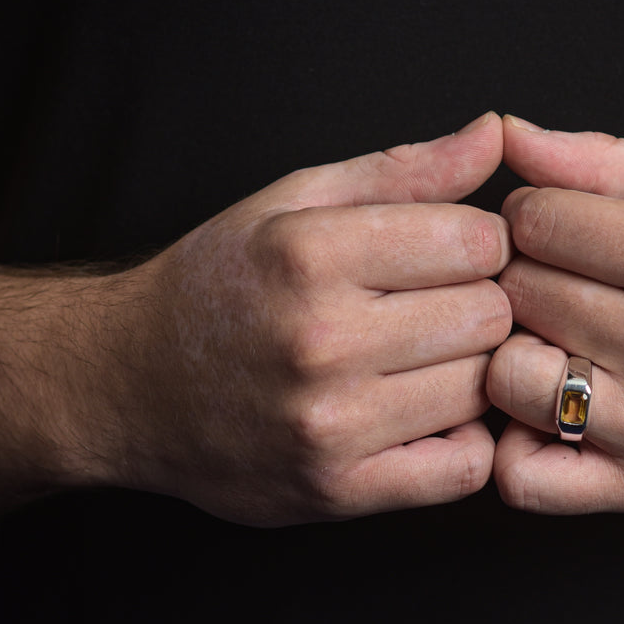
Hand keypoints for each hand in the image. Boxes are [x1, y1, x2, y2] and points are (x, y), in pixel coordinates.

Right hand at [98, 112, 511, 524]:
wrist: (128, 386)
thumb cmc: (219, 287)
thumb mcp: (295, 204)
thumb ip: (403, 171)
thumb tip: (495, 132)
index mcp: (309, 254)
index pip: (479, 240)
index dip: (479, 243)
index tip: (449, 255)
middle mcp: (319, 340)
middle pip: (490, 316)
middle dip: (477, 305)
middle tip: (435, 310)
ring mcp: (329, 424)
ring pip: (483, 388)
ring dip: (469, 373)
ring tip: (423, 361)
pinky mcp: (337, 490)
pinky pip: (465, 468)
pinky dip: (465, 443)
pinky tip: (429, 418)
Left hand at [487, 116, 623, 515]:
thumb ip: (606, 160)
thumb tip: (508, 134)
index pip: (535, 220)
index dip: (529, 217)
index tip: (553, 231)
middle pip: (517, 294)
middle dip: (521, 280)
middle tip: (556, 287)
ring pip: (507, 379)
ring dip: (511, 358)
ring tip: (549, 346)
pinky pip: (525, 478)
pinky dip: (514, 446)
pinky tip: (543, 415)